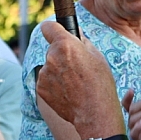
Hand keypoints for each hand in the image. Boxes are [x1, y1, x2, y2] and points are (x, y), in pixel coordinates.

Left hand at [36, 22, 122, 136]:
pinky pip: (46, 80)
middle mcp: (50, 57)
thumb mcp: (97, 56)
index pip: (48, 27)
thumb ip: (81, 42)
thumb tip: (74, 34)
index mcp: (65, 45)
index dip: (53, 28)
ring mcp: (44, 74)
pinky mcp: (40, 88)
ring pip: (49, 66)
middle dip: (61, 54)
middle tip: (77, 67)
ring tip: (74, 83)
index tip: (54, 31)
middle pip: (52, 49)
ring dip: (58, 70)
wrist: (94, 113)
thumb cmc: (100, 83)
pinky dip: (54, 84)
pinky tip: (68, 92)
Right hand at [121, 87, 140, 139]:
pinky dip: (137, 126)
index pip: (127, 105)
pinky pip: (133, 133)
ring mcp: (134, 130)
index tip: (131, 90)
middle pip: (133, 109)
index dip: (127, 98)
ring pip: (133, 119)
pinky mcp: (137, 139)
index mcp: (137, 113)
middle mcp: (133, 121)